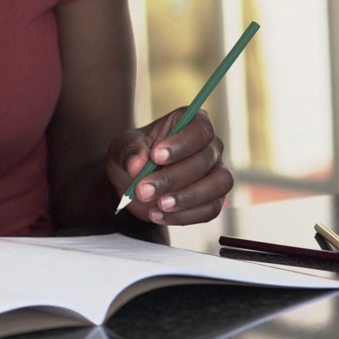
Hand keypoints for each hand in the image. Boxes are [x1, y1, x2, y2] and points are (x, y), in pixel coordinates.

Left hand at [106, 107, 232, 224]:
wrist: (130, 183)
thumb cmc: (132, 156)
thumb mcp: (122, 148)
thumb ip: (129, 152)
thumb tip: (137, 165)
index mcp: (190, 123)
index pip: (200, 129)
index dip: (181, 143)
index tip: (156, 156)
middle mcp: (210, 146)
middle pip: (204, 160)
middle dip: (172, 178)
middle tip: (143, 190)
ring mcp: (216, 173)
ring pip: (217, 184)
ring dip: (187, 198)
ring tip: (157, 206)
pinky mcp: (214, 199)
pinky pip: (211, 209)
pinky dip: (185, 215)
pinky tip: (158, 215)